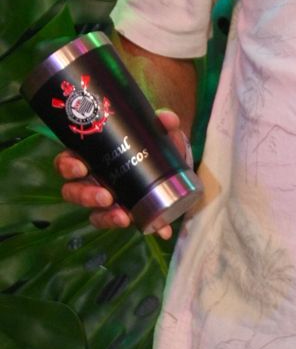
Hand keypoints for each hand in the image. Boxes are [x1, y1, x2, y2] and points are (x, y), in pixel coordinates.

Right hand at [55, 108, 187, 240]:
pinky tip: (157, 229)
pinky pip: (126, 224)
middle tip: (106, 196)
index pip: (67, 162)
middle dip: (85, 196)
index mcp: (92, 157)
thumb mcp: (158, 132)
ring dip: (106, 217)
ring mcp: (107, 201)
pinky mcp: (126, 214)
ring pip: (94, 213)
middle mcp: (93, 180)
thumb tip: (166, 119)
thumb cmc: (154, 145)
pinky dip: (143, 227)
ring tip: (123, 217)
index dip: (68, 166)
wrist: (175, 165)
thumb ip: (163, 122)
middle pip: (73, 192)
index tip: (81, 168)